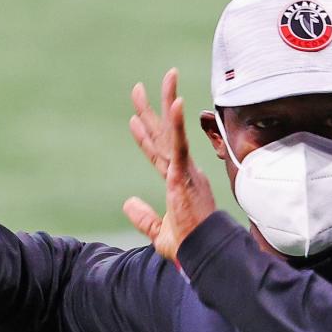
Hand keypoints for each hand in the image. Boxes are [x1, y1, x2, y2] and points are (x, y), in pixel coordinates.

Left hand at [123, 68, 216, 260]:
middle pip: (164, 134)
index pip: (158, 154)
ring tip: (167, 77)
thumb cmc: (189, 248)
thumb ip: (143, 217)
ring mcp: (186, 171)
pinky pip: (179, 144)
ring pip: (172, 131)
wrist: (203, 255)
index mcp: (179, 183)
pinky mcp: (185, 175)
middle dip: (152, 109)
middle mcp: (184, 172)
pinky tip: (175, 103)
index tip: (134, 120)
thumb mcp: (158, 233)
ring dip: (167, 102)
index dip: (145, 137)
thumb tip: (128, 202)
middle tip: (138, 88)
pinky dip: (177, 123)